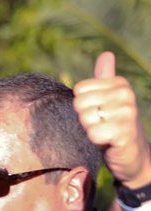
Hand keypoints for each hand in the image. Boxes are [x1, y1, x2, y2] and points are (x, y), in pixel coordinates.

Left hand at [74, 52, 150, 187]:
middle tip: (101, 125)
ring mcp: (128, 113)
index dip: (83, 106)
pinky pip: (94, 133)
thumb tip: (106, 54)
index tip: (99, 113)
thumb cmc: (114, 127)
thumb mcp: (109, 100)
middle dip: (86, 119)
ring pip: (86, 118)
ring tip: (105, 133)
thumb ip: (104, 79)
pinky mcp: (126, 132)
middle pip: (80, 103)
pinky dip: (97, 141)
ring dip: (91, 130)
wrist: (133, 155)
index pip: (79, 89)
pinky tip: (108, 142)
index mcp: (120, 84)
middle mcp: (126, 94)